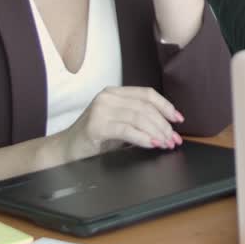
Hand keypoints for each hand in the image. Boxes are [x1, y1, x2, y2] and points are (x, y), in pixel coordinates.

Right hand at [60, 86, 185, 160]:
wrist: (65, 150)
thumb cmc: (94, 139)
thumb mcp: (119, 124)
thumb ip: (138, 120)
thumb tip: (167, 128)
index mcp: (114, 93)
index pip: (147, 94)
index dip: (166, 106)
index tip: (179, 119)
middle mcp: (107, 97)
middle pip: (146, 107)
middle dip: (164, 125)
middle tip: (174, 139)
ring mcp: (100, 110)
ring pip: (139, 117)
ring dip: (157, 132)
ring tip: (166, 143)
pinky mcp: (96, 125)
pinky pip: (127, 130)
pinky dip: (143, 138)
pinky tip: (152, 144)